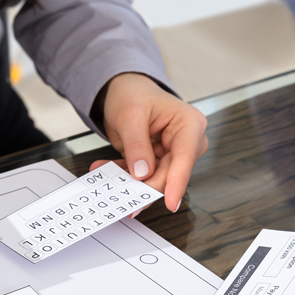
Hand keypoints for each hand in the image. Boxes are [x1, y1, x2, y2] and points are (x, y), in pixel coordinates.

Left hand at [97, 73, 207, 211]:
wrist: (125, 90)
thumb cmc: (134, 94)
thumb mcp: (131, 116)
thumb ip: (137, 145)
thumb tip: (142, 173)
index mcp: (189, 124)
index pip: (185, 157)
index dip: (178, 182)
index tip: (171, 203)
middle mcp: (186, 141)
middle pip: (169, 174)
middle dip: (145, 187)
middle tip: (124, 196)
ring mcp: (172, 153)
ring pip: (154, 180)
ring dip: (129, 180)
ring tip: (109, 177)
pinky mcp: (158, 162)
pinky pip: (142, 176)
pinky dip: (123, 175)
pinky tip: (106, 169)